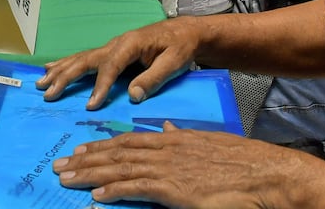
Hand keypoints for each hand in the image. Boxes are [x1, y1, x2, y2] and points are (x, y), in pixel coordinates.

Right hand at [36, 17, 203, 108]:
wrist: (185, 31)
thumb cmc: (180, 46)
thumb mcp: (174, 62)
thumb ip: (154, 78)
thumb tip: (133, 96)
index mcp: (130, 44)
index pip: (111, 66)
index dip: (99, 86)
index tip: (90, 106)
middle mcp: (116, 43)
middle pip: (86, 60)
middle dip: (65, 77)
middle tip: (48, 94)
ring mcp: (112, 45)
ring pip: (81, 58)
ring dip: (60, 71)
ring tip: (41, 83)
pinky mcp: (112, 50)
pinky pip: (85, 57)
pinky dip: (66, 63)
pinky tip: (51, 68)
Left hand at [53, 126, 315, 207]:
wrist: (264, 174)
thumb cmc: (241, 163)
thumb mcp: (207, 141)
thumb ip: (184, 136)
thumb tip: (170, 128)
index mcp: (172, 139)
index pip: (127, 141)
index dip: (100, 146)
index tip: (79, 150)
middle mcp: (164, 149)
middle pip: (115, 153)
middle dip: (85, 159)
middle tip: (60, 165)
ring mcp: (167, 169)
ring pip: (118, 169)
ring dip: (89, 175)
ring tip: (66, 178)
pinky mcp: (173, 189)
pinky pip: (136, 188)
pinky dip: (113, 191)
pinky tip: (96, 196)